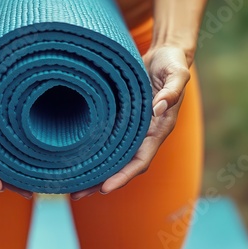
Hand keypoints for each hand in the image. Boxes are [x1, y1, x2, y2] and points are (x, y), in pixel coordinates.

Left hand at [70, 46, 189, 199]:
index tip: (106, 188)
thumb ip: (172, 90)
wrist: (166, 54)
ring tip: (71, 184)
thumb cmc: (173, 63)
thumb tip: (158, 108)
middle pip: (124, 166)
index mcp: (160, 128)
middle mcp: (146, 134)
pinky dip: (95, 151)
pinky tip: (77, 155)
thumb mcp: (177, 73)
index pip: (142, 160)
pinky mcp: (124, 119)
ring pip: (114, 157)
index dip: (124, 176)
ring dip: (95, 172)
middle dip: (102, 182)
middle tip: (76, 194)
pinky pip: (109, 140)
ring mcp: (134, 128)